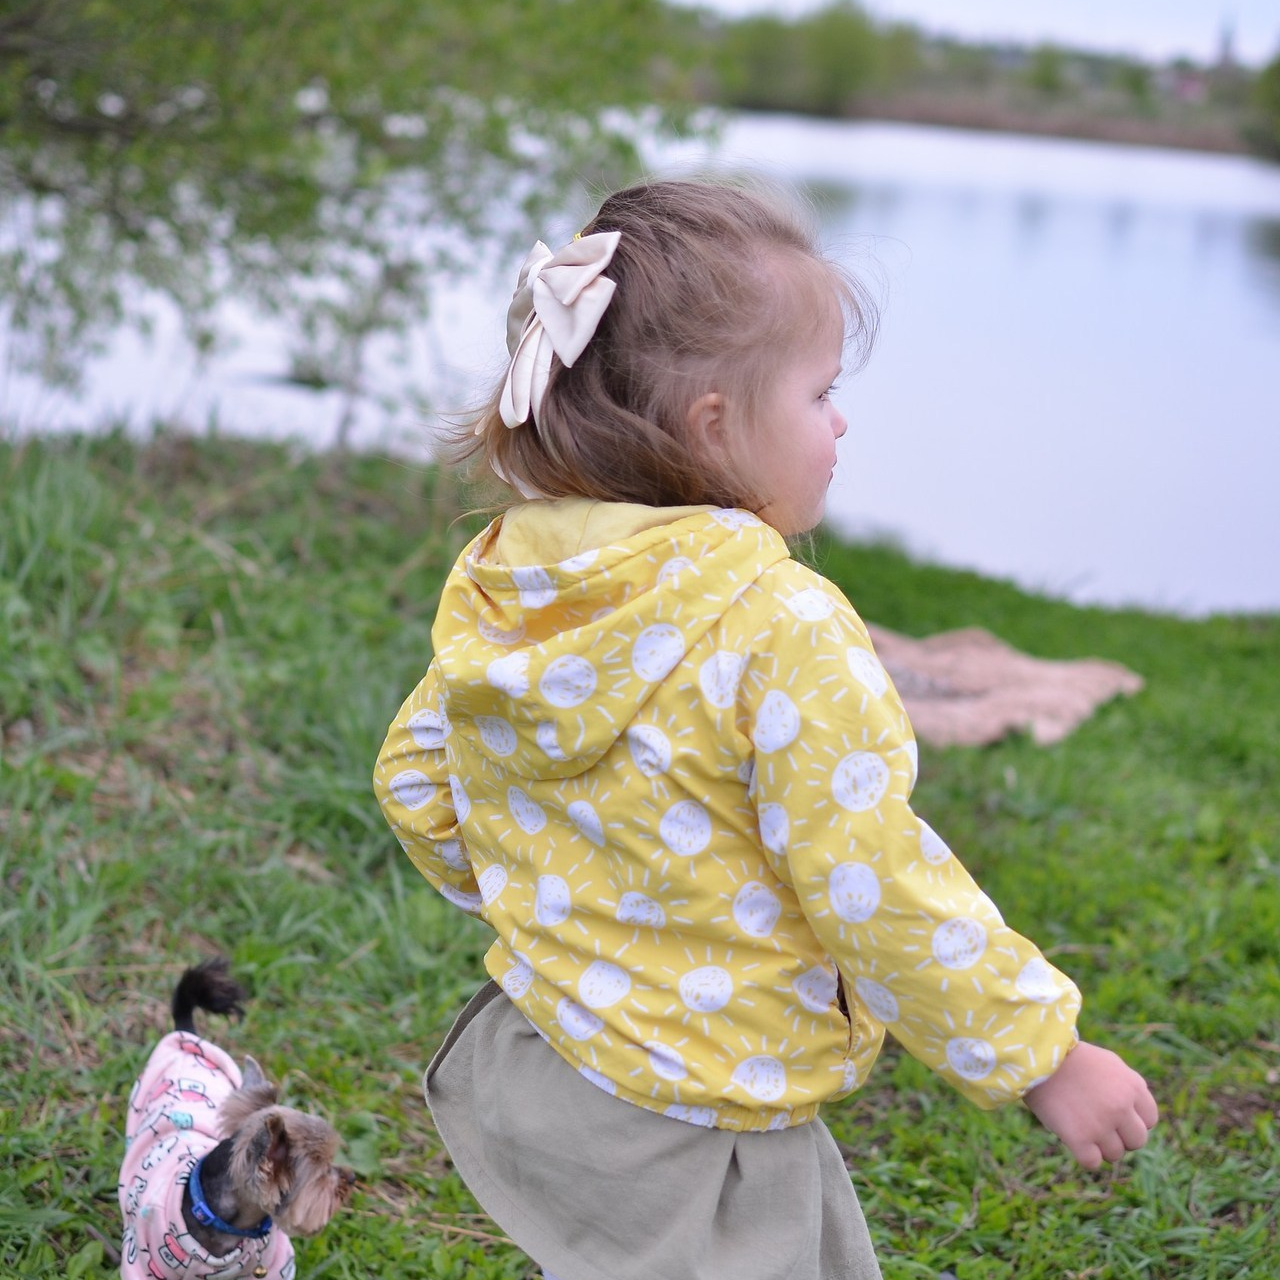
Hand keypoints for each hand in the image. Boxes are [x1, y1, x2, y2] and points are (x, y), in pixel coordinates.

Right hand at [1023, 1040, 1157, 1169]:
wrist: (1034, 1055)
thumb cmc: (1068, 1057)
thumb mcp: (1107, 1064)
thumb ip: (1128, 1088)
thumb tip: (1139, 1117)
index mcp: (1132, 1086)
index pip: (1149, 1120)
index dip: (1131, 1120)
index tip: (1113, 1114)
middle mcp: (1122, 1107)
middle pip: (1136, 1141)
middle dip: (1119, 1136)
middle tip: (1096, 1123)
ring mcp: (1101, 1124)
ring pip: (1114, 1154)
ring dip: (1099, 1146)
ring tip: (1080, 1126)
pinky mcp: (1080, 1138)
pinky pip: (1092, 1163)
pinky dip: (1083, 1155)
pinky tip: (1072, 1139)